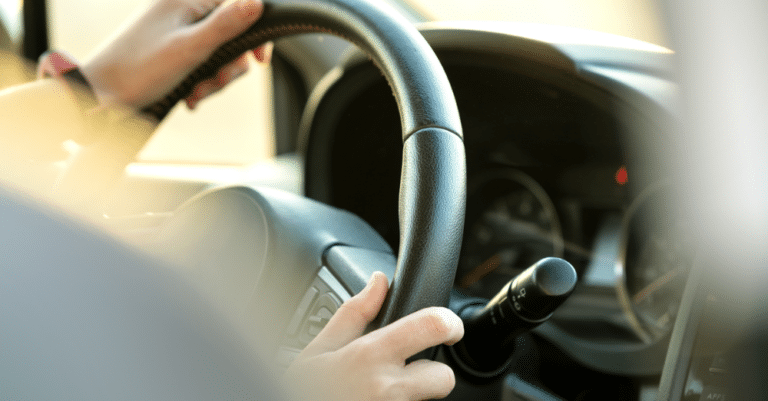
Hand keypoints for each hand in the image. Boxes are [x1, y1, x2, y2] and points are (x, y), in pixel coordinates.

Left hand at [80, 0, 270, 109]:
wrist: (99, 95)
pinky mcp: (171, 51)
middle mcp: (182, 10)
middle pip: (230, 33)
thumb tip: (257, 2)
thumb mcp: (190, 48)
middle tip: (217, 82)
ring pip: (217, 52)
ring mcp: (176, 31)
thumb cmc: (139, 71)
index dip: (253, 33)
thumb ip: (226, 24)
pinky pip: (200, 63)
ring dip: (214, 79)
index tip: (258, 60)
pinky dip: (201, 82)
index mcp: (186, 0)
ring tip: (196, 93)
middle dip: (229, 64)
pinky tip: (189, 95)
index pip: (237, 5)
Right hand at [285, 272, 463, 400]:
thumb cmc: (302, 393)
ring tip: (378, 394)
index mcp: (370, 355)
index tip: (450, 326)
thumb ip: (354, 313)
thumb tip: (378, 281)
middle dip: (432, 374)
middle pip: (444, 378)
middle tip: (408, 374)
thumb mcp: (318, 350)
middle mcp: (387, 388)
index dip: (450, 323)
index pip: (432, 326)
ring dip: (413, 396)